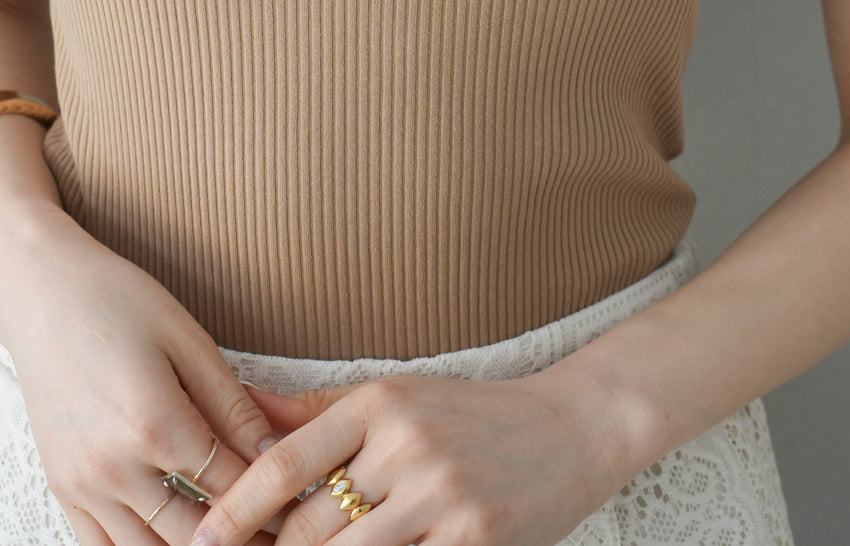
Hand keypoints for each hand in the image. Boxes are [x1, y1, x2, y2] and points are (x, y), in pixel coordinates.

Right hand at [3, 204, 286, 544]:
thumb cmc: (119, 301)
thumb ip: (232, 405)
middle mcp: (113, 467)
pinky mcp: (62, 487)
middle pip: (192, 533)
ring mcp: (81, 484)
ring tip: (235, 536)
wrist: (44, 294)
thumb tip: (274, 450)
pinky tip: (176, 540)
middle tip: (279, 535)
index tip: (302, 501)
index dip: (273, 498)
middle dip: (241, 536)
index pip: (229, 485)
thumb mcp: (189, 341)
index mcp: (154, 423)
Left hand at [187, 369, 616, 545]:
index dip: (231, 512)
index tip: (196, 543)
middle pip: (307, 526)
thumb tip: (241, 410)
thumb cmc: (474, 413)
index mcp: (381, 401)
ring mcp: (443, 496)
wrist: (576, 424)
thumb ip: (317, 412)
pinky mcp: (473, 540)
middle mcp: (407, 444)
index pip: (283, 463)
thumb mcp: (399, 395)